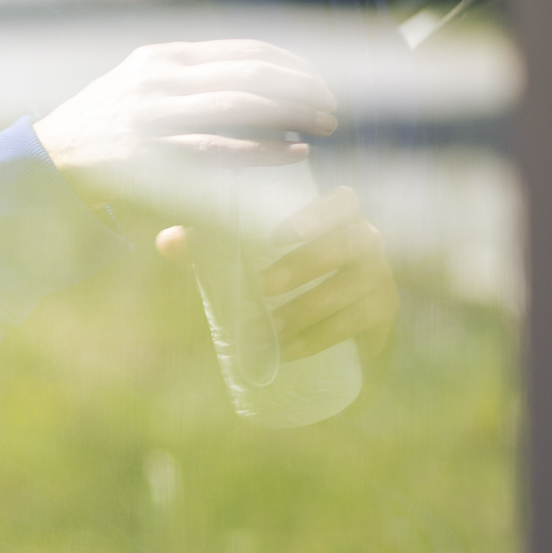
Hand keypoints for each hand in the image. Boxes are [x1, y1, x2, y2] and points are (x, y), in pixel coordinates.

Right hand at [33, 39, 339, 184]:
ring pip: (242, 106)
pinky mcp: (151, 155)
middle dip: (302, 88)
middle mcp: (160, 79)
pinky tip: (294, 153)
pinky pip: (221, 150)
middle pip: (251, 73)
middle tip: (332, 107)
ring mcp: (154, 116)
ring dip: (292, 114)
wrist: (43, 160)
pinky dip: (265, 151)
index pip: (244, 50)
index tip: (320, 83)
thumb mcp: (136, 87)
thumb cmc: (100, 129)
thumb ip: (182, 82)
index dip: (292, 65)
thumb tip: (247, 86)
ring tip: (322, 127)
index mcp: (162, 59)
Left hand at [156, 185, 397, 359]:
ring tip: (269, 330)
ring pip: (351, 289)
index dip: (315, 214)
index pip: (340, 202)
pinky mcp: (385, 311)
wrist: (343, 313)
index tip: (278, 235)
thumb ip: (212, 243)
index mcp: (339, 215)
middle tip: (263, 288)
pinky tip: (291, 351)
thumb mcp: (256, 253)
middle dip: (304, 265)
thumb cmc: (290, 269)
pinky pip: (357, 323)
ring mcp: (381, 276)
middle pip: (346, 245)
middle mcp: (367, 239)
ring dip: (307, 310)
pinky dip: (321, 337)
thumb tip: (167, 243)